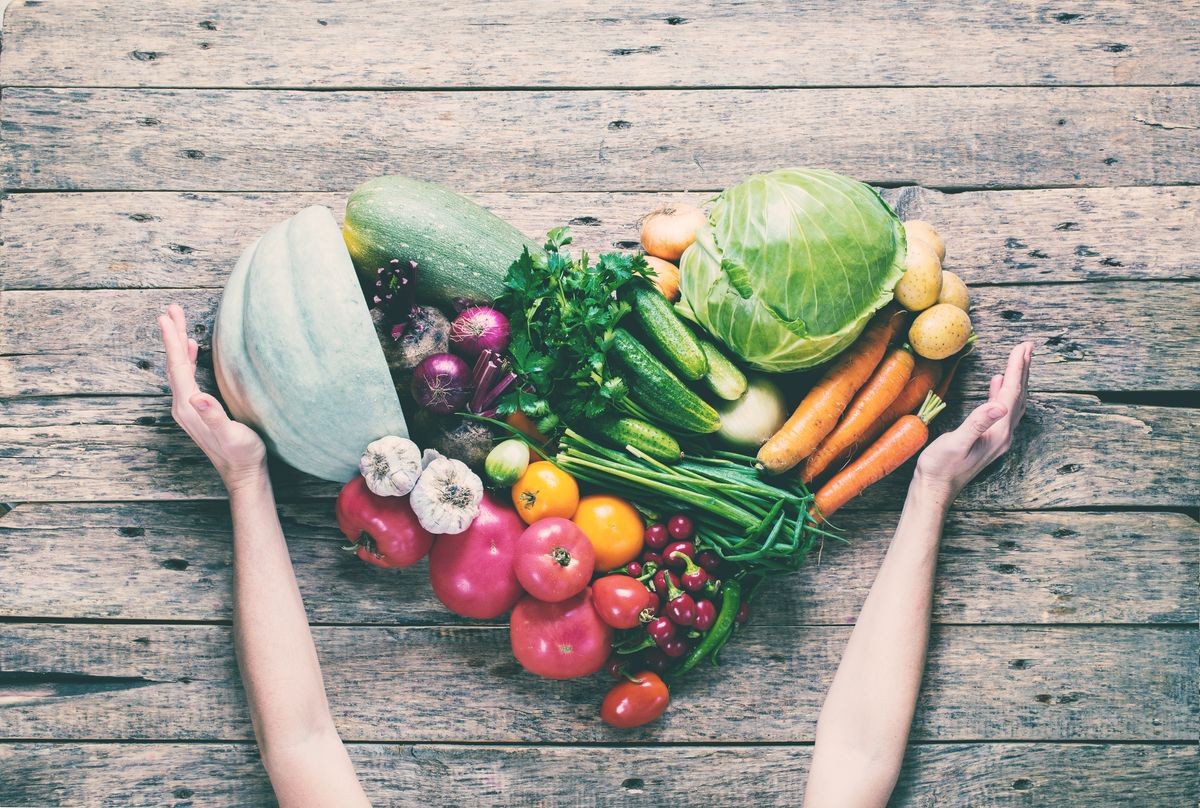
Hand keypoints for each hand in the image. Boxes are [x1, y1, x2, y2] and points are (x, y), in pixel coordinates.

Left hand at [158, 304, 267, 492]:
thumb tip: (197, 396)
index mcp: (189, 406)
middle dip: (173, 336)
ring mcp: (189, 408)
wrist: (242, 473)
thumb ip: (213, 415)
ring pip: (179, 370)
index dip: (173, 341)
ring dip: (179, 346)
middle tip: (171, 310)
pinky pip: (187, 378)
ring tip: (178, 324)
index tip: (167, 318)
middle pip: (175, 364)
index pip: (178, 367)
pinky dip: (188, 360)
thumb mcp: (230, 434)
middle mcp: (184, 405)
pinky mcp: (197, 410)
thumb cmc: (241, 454)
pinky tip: (194, 352)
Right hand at [914, 341, 1032, 501]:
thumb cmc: (941, 466)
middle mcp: (1003, 434)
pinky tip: (997, 384)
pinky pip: (1002, 410)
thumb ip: (978, 423)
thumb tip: (999, 405)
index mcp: (998, 432)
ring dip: (1017, 380)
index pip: (1011, 394)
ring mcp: (997, 437)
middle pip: (1018, 396)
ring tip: (1019, 360)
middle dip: (1023, 370)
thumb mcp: (956, 442)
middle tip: (1028, 346)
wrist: (935, 488)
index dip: (1017, 369)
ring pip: (1013, 402)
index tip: (1023, 347)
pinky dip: (1003, 393)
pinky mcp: (989, 439)